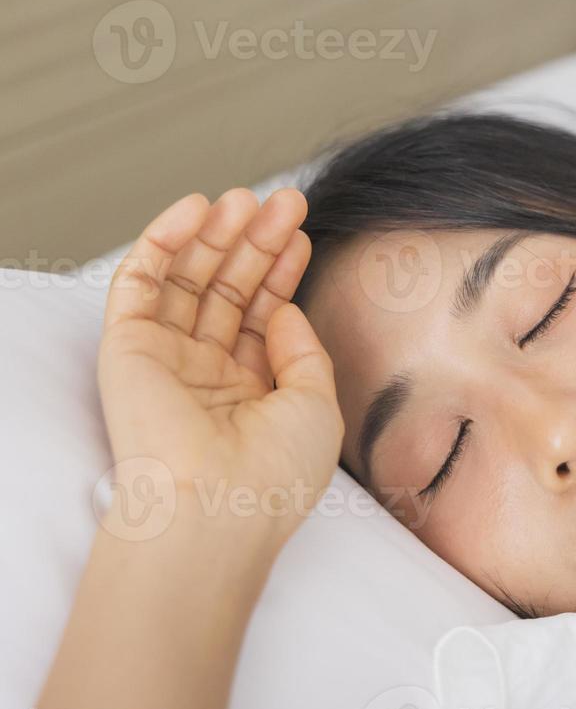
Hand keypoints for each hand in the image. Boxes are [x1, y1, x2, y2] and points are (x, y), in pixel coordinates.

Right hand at [96, 187, 343, 552]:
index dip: (282, 271)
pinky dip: (163, 241)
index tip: (303, 233)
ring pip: (188, 280)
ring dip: (215, 234)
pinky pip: (139, 283)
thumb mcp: (316, 405)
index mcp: (251, 393)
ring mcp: (166, 360)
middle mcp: (206, 374)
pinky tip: (195, 210)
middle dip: (255, 243)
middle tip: (284, 201)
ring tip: (245, 198)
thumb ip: (304, 352)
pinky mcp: (126, 349)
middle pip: (229, 290)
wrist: (217, 509)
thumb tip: (286, 309)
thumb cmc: (274, 473)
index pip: (264, 316)